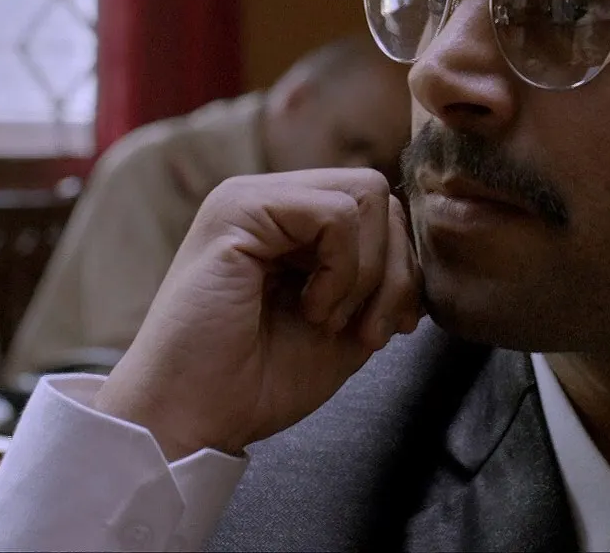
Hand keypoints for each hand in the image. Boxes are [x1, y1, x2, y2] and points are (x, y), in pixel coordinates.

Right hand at [92, 168, 422, 458]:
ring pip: (367, 194)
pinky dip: (342, 270)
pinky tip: (310, 309)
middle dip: (393, 269)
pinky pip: (337, 214)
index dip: (399, 268)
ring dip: (367, 272)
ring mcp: (250, 197)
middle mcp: (268, 200)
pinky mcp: (239, 209)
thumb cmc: (255, 381)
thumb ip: (378, 280)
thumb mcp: (343, 325)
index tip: (381, 331)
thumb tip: (420, 252)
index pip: (377, 209)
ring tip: (326, 321)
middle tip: (363, 332)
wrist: (189, 417)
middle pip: (378, 193)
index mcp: (288, 225)